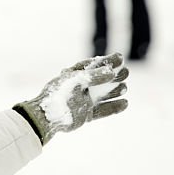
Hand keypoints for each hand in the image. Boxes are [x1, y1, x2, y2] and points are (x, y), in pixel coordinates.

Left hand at [14, 53, 128, 144]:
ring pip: (103, 95)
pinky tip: (125, 103)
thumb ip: (94, 75)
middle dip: (115, 76)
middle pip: (102, 80)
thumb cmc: (59, 94)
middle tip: (126, 72)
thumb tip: (112, 72)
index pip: (94, 66)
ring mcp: (83, 102)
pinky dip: (114, 107)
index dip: (107, 61)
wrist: (47, 116)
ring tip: (124, 88)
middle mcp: (80, 88)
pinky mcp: (85, 115)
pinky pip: (103, 111)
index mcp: (74, 76)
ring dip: (115, 91)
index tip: (121, 58)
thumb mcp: (76, 80)